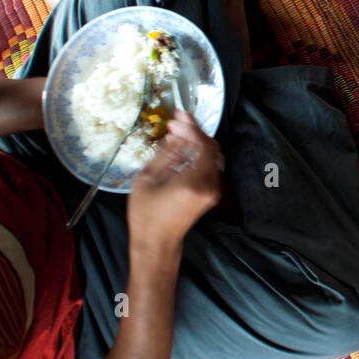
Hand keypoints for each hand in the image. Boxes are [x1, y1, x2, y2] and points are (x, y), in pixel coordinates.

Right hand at [127, 112, 222, 253]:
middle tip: (176, 124)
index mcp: (192, 182)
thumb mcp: (147, 179)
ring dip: (196, 142)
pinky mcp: (210, 194)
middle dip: (194, 132)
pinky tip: (182, 150)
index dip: (191, 126)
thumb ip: (165, 154)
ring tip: (176, 135)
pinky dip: (198, 154)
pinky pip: (209, 166)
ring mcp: (212, 191)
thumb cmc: (146, 215)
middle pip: (210, 148)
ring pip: (211, 156)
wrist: (157, 243)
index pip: (201, 144)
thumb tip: (176, 134)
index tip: (178, 116)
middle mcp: (208, 186)